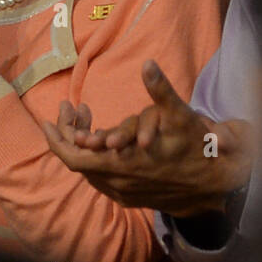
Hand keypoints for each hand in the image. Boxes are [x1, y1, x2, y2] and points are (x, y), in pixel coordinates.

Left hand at [43, 60, 249, 214]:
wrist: (214, 185)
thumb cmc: (196, 148)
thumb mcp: (180, 116)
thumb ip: (160, 90)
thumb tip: (148, 64)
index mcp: (119, 164)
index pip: (72, 155)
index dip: (56, 138)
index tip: (47, 120)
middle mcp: (115, 182)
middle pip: (75, 161)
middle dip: (67, 135)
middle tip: (69, 111)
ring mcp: (122, 192)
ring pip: (88, 170)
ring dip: (82, 146)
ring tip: (85, 119)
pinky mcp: (130, 197)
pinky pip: (101, 178)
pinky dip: (95, 158)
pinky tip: (103, 141)